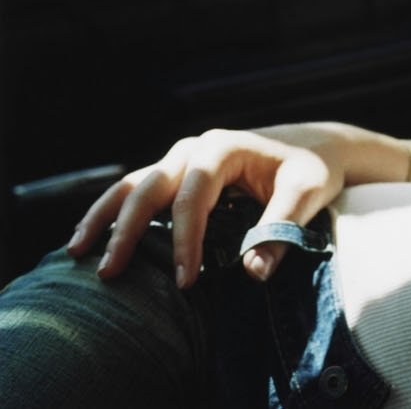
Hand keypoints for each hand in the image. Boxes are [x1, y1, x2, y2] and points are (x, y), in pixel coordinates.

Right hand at [65, 125, 347, 287]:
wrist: (315, 147)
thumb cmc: (312, 169)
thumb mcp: (307, 193)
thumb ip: (282, 229)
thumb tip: (254, 273)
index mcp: (224, 148)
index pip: (192, 199)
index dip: (185, 241)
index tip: (186, 282)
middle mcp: (195, 148)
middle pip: (148, 188)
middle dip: (126, 231)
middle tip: (110, 274)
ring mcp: (181, 158)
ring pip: (131, 185)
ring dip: (104, 217)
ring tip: (76, 253)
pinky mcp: (177, 172)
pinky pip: (137, 190)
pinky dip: (113, 211)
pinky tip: (90, 239)